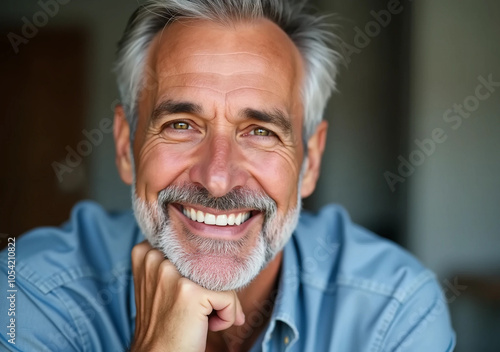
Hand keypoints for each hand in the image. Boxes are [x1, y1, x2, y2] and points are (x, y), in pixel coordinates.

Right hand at [129, 241, 244, 351]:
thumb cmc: (166, 323)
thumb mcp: (162, 283)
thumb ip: (181, 261)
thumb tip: (230, 255)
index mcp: (146, 251)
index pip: (195, 247)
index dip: (201, 272)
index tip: (191, 294)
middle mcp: (156, 257)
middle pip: (210, 261)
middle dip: (213, 288)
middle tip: (196, 311)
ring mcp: (172, 273)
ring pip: (222, 278)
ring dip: (221, 303)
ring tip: (201, 318)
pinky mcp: (191, 292)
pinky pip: (229, 298)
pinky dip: (227, 317)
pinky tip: (207, 327)